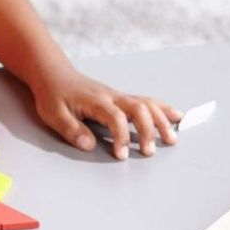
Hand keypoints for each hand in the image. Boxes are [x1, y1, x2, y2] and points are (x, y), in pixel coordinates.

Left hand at [32, 70, 181, 158]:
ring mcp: (118, 96)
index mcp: (96, 101)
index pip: (115, 118)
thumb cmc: (53, 94)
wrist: (54, 73)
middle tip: (149, 152)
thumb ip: (71, 129)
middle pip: (138, 109)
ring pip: (146, 104)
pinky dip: (162, 109)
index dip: (121, 137)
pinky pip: (146, 101)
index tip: (120, 155)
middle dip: (147, 130)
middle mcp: (111, 96)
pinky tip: (175, 116)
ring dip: (161, 120)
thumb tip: (89, 145)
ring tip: (171, 138)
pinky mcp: (121, 98)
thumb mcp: (54, 114)